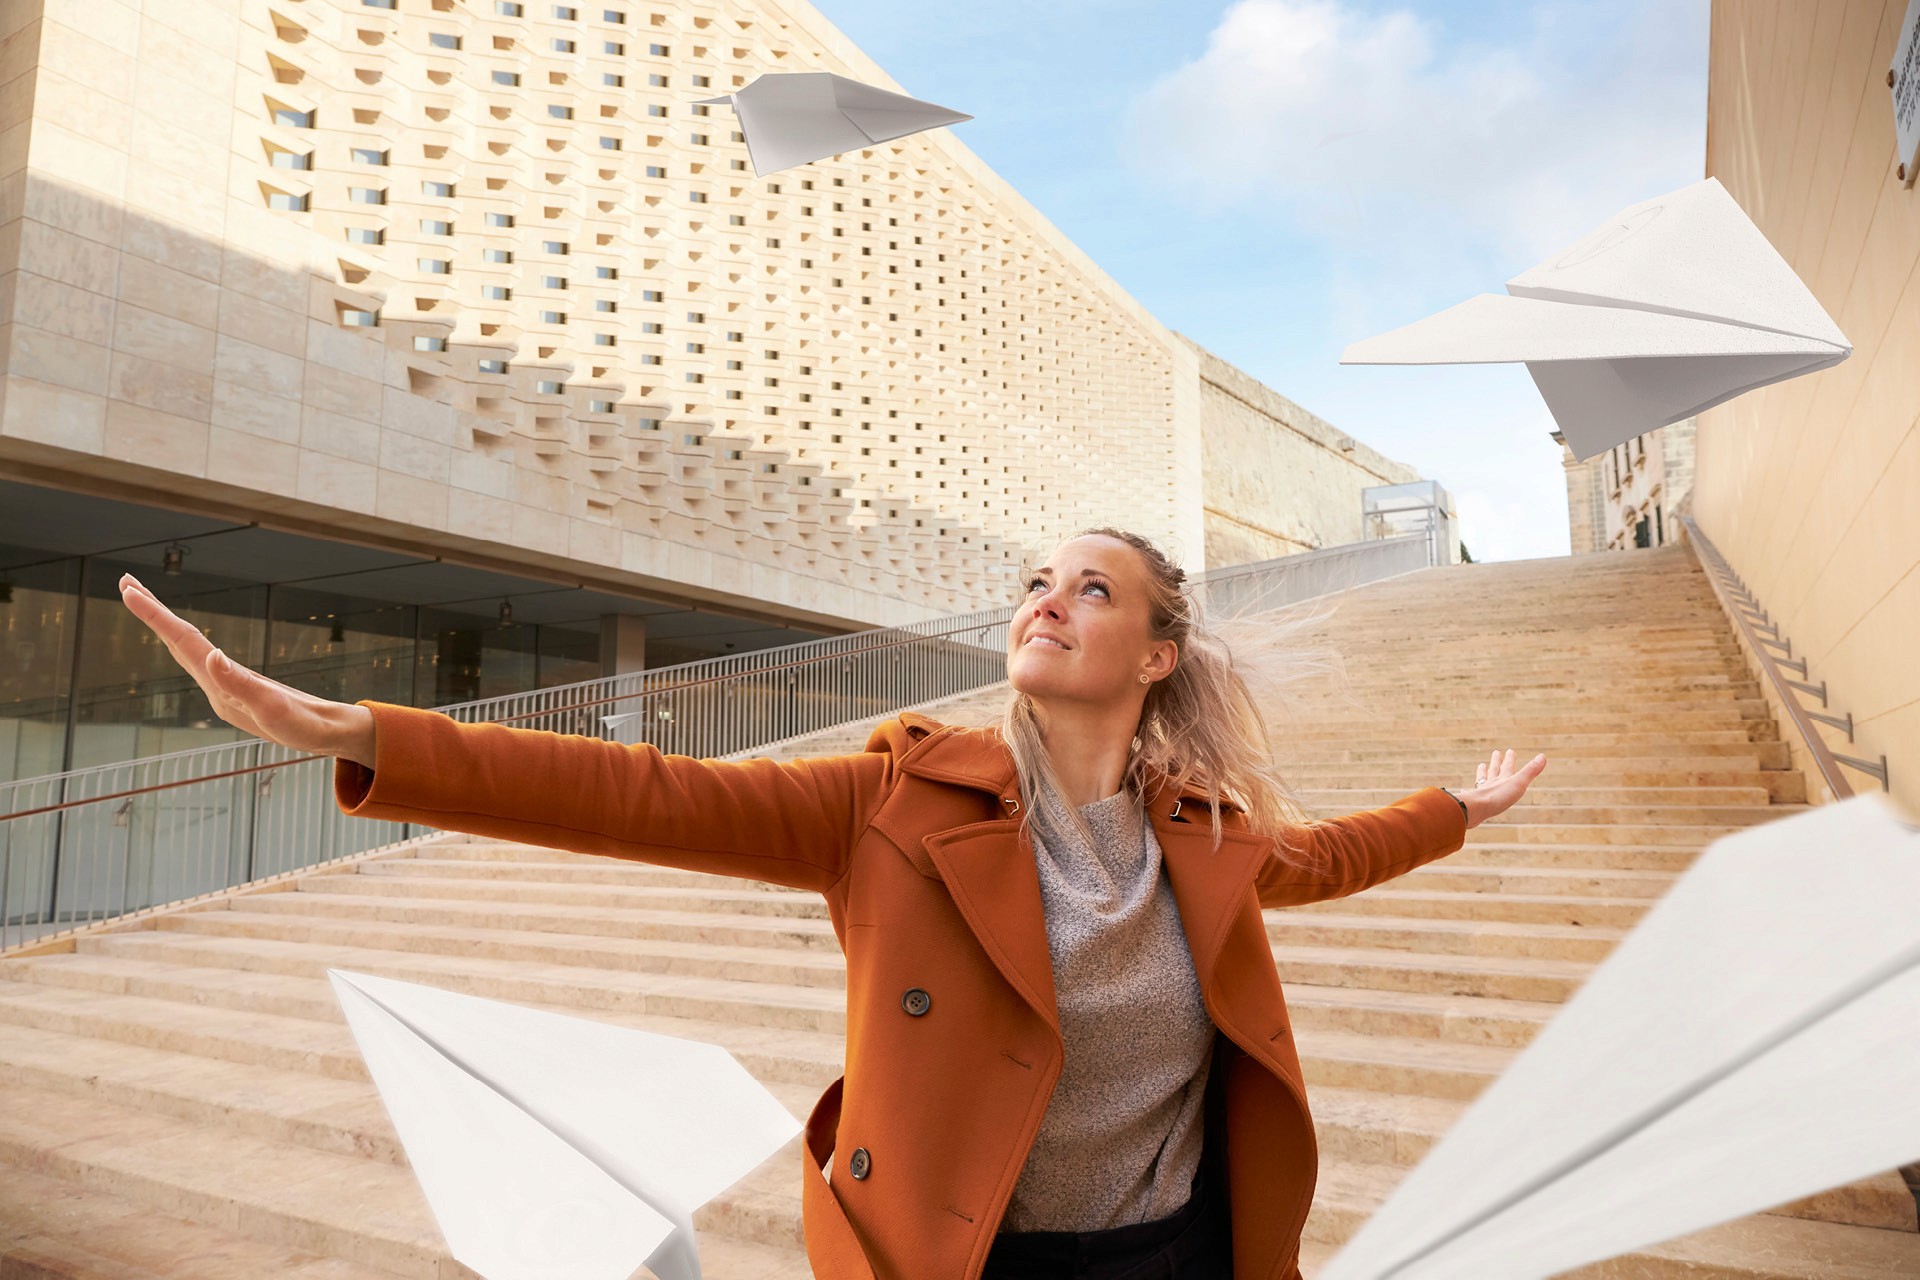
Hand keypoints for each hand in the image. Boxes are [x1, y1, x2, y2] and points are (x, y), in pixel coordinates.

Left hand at [117, 573, 377, 768]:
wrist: (326, 737)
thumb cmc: (305, 726)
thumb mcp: (274, 707)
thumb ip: (242, 684)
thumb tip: (212, 654)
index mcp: (219, 687)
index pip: (182, 642)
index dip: (155, 616)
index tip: (129, 589)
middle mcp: (215, 685)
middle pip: (176, 642)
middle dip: (151, 613)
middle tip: (127, 582)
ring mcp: (225, 686)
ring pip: (187, 648)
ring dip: (166, 624)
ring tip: (148, 601)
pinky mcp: (238, 686)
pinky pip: (203, 654)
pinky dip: (188, 638)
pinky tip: (191, 640)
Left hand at [1458, 748, 1547, 828]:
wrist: (1475, 809)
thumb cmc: (1497, 797)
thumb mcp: (1518, 783)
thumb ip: (1530, 772)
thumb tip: (1543, 756)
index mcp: (1503, 779)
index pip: (1508, 766)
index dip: (1510, 759)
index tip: (1510, 751)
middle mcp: (1491, 784)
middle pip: (1494, 770)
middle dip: (1497, 762)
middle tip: (1496, 752)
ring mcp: (1481, 792)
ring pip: (1482, 780)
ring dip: (1483, 773)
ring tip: (1481, 766)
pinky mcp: (1473, 802)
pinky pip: (1469, 794)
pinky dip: (1468, 791)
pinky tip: (1463, 790)